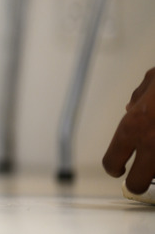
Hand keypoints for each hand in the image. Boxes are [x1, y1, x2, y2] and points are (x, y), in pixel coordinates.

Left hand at [102, 67, 154, 193]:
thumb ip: (139, 96)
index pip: (112, 159)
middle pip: (138, 183)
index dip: (113, 166)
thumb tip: (131, 108)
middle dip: (139, 182)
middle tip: (141, 177)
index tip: (119, 169)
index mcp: (134, 125)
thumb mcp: (154, 79)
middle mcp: (151, 144)